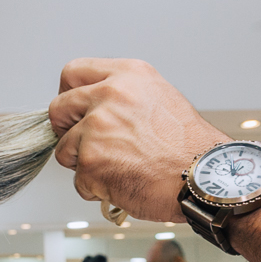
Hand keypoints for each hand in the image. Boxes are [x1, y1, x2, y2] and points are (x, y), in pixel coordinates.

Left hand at [47, 58, 231, 222]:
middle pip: (58, 108)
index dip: (68, 94)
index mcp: (128, 76)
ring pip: (65, 149)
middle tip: (87, 145)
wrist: (203, 179)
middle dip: (66, 131)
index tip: (73, 110)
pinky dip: (96, 189)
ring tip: (119, 167)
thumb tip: (91, 109)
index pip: (73, 72)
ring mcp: (97, 127)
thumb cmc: (188, 148)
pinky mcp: (90, 160)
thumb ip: (122, 97)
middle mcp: (109, 95)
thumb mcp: (159, 99)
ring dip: (84, 164)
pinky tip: (123, 183)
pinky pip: (78, 180)